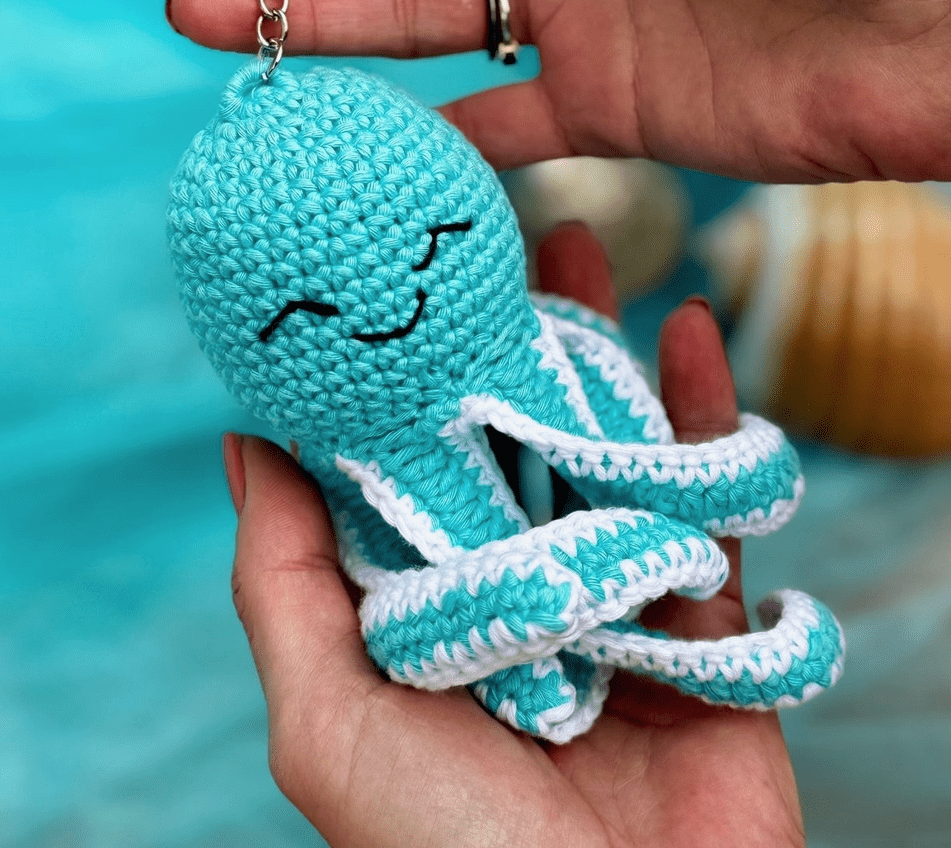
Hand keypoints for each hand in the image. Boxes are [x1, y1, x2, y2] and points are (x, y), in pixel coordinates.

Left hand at [222, 223, 803, 847]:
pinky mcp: (705, 621)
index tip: (413, 276)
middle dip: (515, 335)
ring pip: (609, 445)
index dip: (416, 367)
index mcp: (433, 600)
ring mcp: (615, 597)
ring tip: (584, 246)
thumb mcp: (330, 716)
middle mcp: (521, 585)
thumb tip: (243, 440)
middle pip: (519, 433)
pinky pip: (707, 496)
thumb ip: (285, 580)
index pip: (420, 457)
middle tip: (507, 233)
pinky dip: (703, 415)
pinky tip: (691, 330)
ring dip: (602, 346)